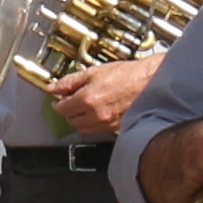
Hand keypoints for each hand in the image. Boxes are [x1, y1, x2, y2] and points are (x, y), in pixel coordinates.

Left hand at [42, 52, 158, 138]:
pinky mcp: (115, 128)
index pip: (61, 109)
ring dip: (78, 119)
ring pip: (82, 129)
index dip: (57, 103)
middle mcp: (95, 115)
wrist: (150, 82)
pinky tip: (96, 112)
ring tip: (83, 106)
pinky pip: (96, 131)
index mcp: (87, 99)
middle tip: (71, 100)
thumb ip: (70, 81)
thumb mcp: (94, 72)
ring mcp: (105, 124)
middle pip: (70, 121)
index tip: (59, 98)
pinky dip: (91, 124)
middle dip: (67, 111)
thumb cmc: (127, 74)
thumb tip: (53, 87)